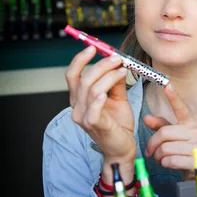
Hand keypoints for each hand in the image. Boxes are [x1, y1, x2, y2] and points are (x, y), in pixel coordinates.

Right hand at [65, 46, 135, 184]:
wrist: (123, 148)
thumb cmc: (119, 124)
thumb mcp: (118, 98)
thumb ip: (115, 83)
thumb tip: (118, 64)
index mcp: (80, 99)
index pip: (73, 75)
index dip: (80, 60)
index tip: (93, 48)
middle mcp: (77, 107)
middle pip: (84, 79)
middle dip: (101, 65)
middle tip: (117, 59)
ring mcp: (84, 117)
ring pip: (91, 90)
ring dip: (108, 76)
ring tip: (122, 71)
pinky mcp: (94, 126)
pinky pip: (93, 109)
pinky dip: (99, 99)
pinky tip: (107, 93)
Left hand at [144, 83, 196, 179]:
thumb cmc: (187, 150)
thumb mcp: (175, 136)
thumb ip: (162, 126)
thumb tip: (146, 118)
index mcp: (194, 121)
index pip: (181, 107)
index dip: (173, 96)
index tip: (167, 84)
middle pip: (164, 133)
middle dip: (153, 144)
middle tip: (150, 151)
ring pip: (165, 148)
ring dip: (159, 156)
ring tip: (163, 158)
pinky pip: (170, 160)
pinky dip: (165, 164)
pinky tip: (170, 164)